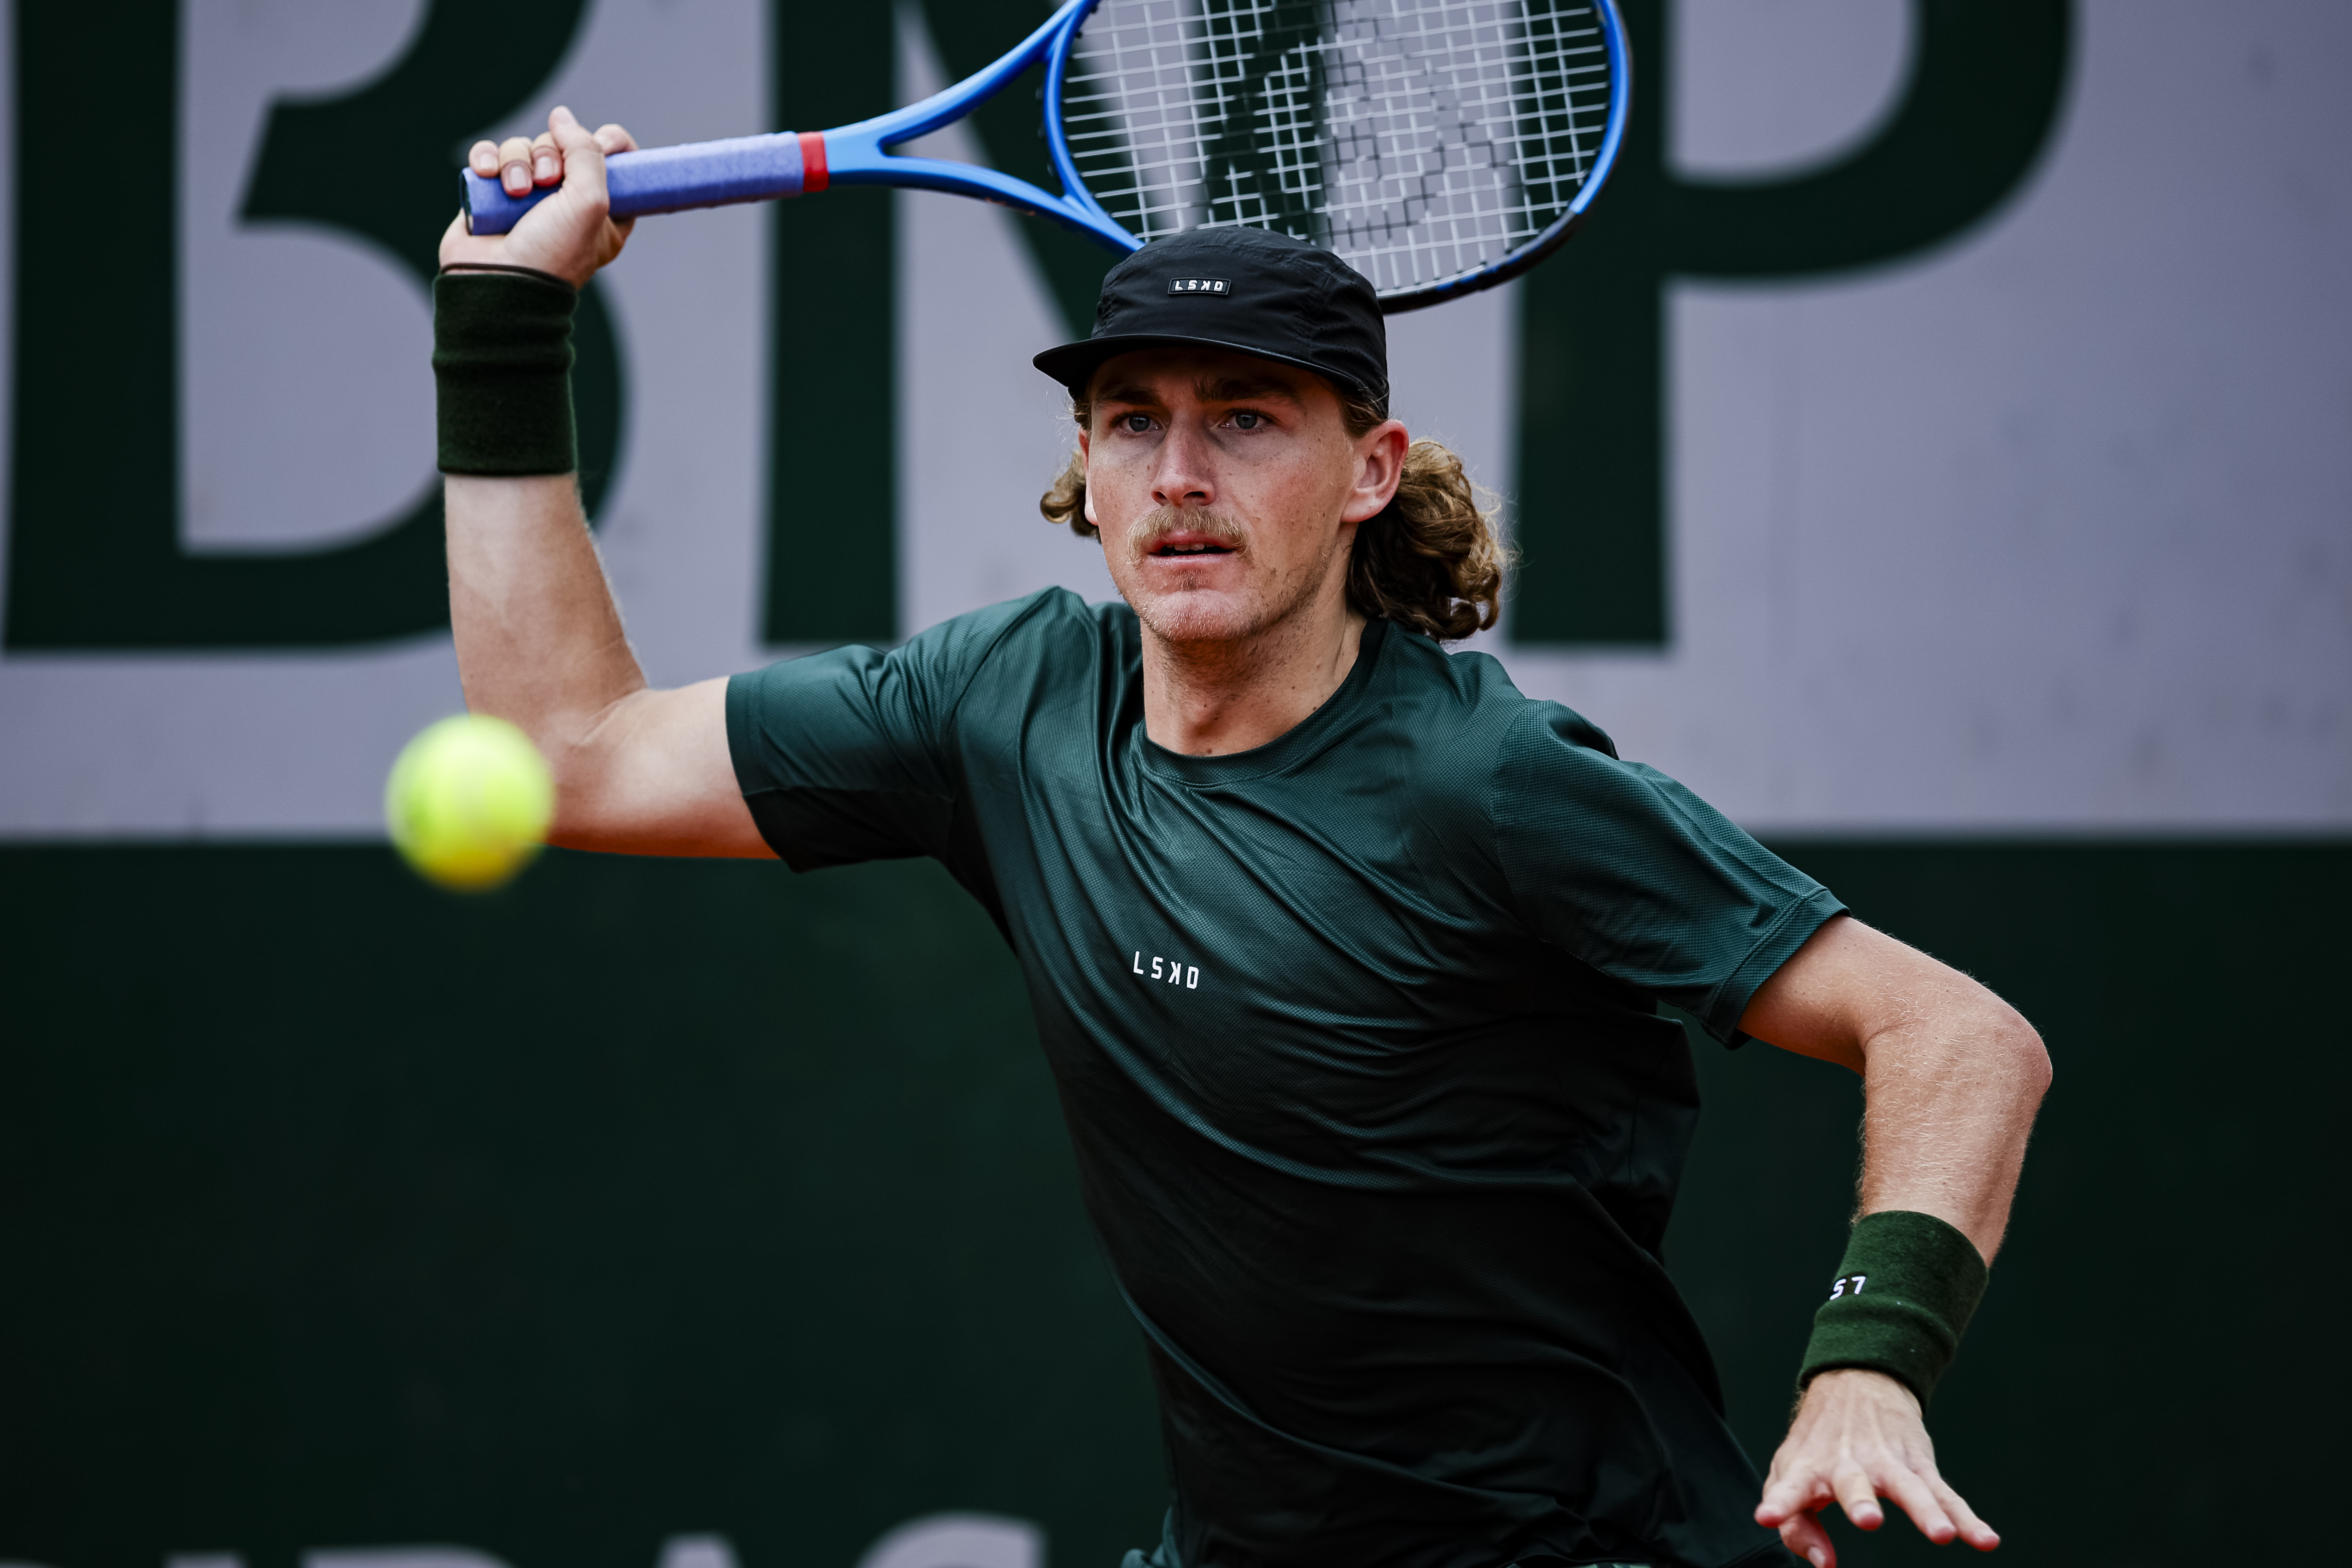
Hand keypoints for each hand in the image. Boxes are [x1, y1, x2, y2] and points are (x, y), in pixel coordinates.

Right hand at [438, 107, 638, 287]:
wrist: (498, 284)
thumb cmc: (551, 253)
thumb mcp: (590, 202)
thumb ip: (587, 153)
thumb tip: (563, 117)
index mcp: (603, 211)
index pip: (616, 162)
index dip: (609, 145)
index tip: (602, 145)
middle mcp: (565, 202)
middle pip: (563, 146)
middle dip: (552, 155)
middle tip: (547, 183)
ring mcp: (527, 197)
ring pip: (524, 147)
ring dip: (517, 161)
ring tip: (515, 191)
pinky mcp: (492, 194)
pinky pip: (490, 155)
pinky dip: (487, 158)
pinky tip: (487, 174)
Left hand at [1756, 1368, 1997, 1567]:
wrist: (1855, 1383)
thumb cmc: (1818, 1442)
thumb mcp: (1791, 1473)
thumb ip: (1797, 1524)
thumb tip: (1823, 1563)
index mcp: (1809, 1467)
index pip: (1788, 1487)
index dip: (1779, 1503)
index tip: (1767, 1516)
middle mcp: (1848, 1462)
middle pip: (1854, 1483)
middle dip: (1861, 1501)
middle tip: (1868, 1519)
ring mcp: (1887, 1462)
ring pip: (1911, 1488)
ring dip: (1926, 1511)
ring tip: (1942, 1534)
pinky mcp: (1918, 1465)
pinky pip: (1946, 1495)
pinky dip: (1967, 1518)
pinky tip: (1985, 1539)